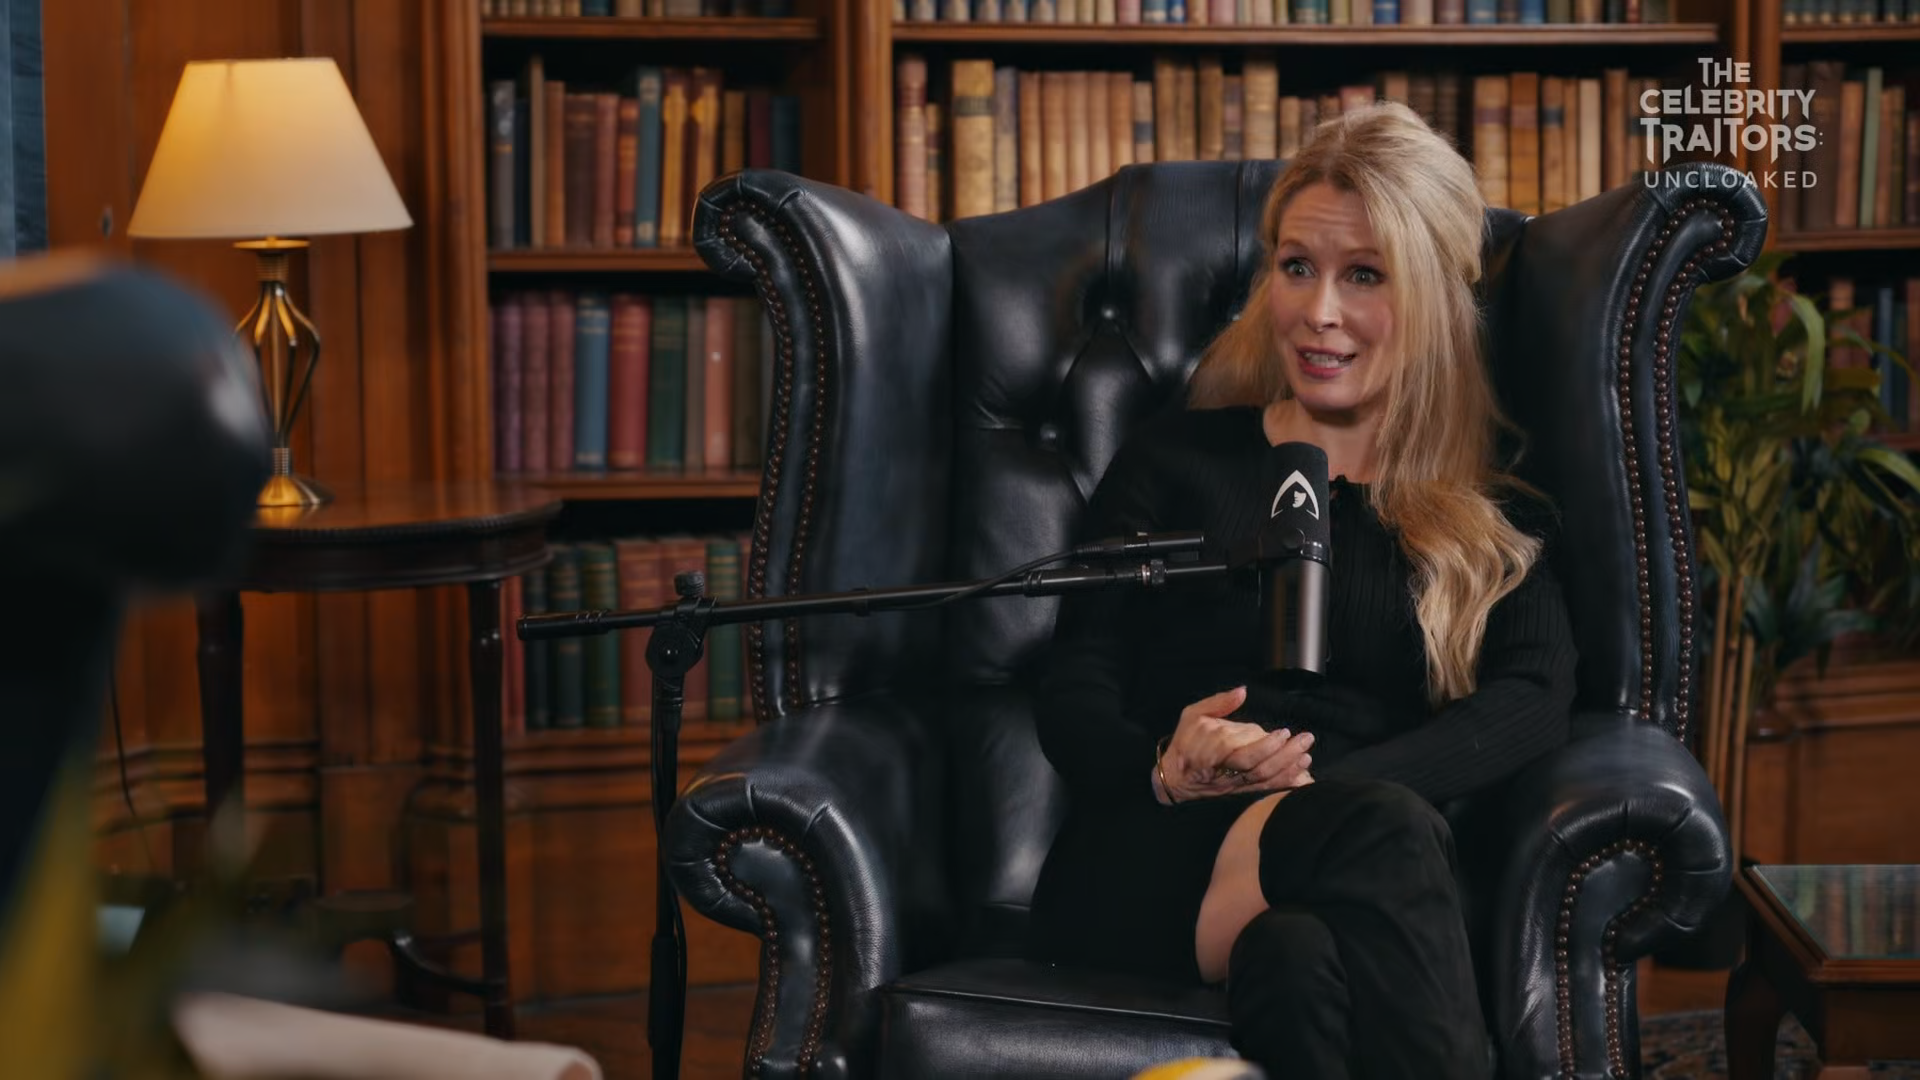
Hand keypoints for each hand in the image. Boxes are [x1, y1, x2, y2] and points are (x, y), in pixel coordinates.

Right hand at [1155, 686, 1315, 804]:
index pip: (1242, 753)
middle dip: (1285, 755)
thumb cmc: (1185, 742)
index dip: (1265, 746)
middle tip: (1306, 739)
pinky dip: (1286, 783)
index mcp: (1212, 751)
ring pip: (1264, 780)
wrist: (1176, 778)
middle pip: (1259, 768)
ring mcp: (1236, 783)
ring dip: (1289, 768)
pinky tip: (1303, 776)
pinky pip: (1266, 789)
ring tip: (1307, 754)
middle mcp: (1226, 771)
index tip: (1283, 733)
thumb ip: (1218, 702)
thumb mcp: (1193, 715)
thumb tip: (1242, 691)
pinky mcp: (1243, 790)